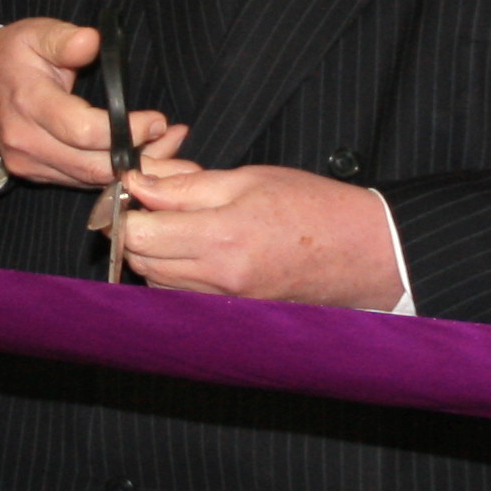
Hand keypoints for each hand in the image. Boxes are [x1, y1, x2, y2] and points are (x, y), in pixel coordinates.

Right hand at [0, 19, 186, 189]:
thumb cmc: (8, 57)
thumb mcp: (33, 34)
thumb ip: (64, 39)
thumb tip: (94, 41)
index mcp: (28, 102)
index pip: (82, 130)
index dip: (125, 131)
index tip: (158, 120)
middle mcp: (27, 141)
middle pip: (91, 165)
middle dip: (140, 157)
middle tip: (176, 141)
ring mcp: (29, 164)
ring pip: (90, 180)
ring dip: (134, 170)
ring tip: (171, 152)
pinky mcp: (36, 175)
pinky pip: (81, 181)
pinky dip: (114, 174)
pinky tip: (143, 159)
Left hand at [116, 162, 402, 308]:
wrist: (362, 253)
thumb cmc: (314, 208)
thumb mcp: (248, 179)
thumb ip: (186, 184)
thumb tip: (138, 183)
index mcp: (222, 237)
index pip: (138, 232)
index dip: (128, 208)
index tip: (136, 190)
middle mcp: (218, 278)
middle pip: (141, 259)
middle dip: (137, 229)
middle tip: (156, 203)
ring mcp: (224, 301)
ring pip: (157, 280)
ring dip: (156, 252)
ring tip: (183, 224)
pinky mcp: (232, 312)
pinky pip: (182, 294)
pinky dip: (177, 272)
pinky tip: (199, 249)